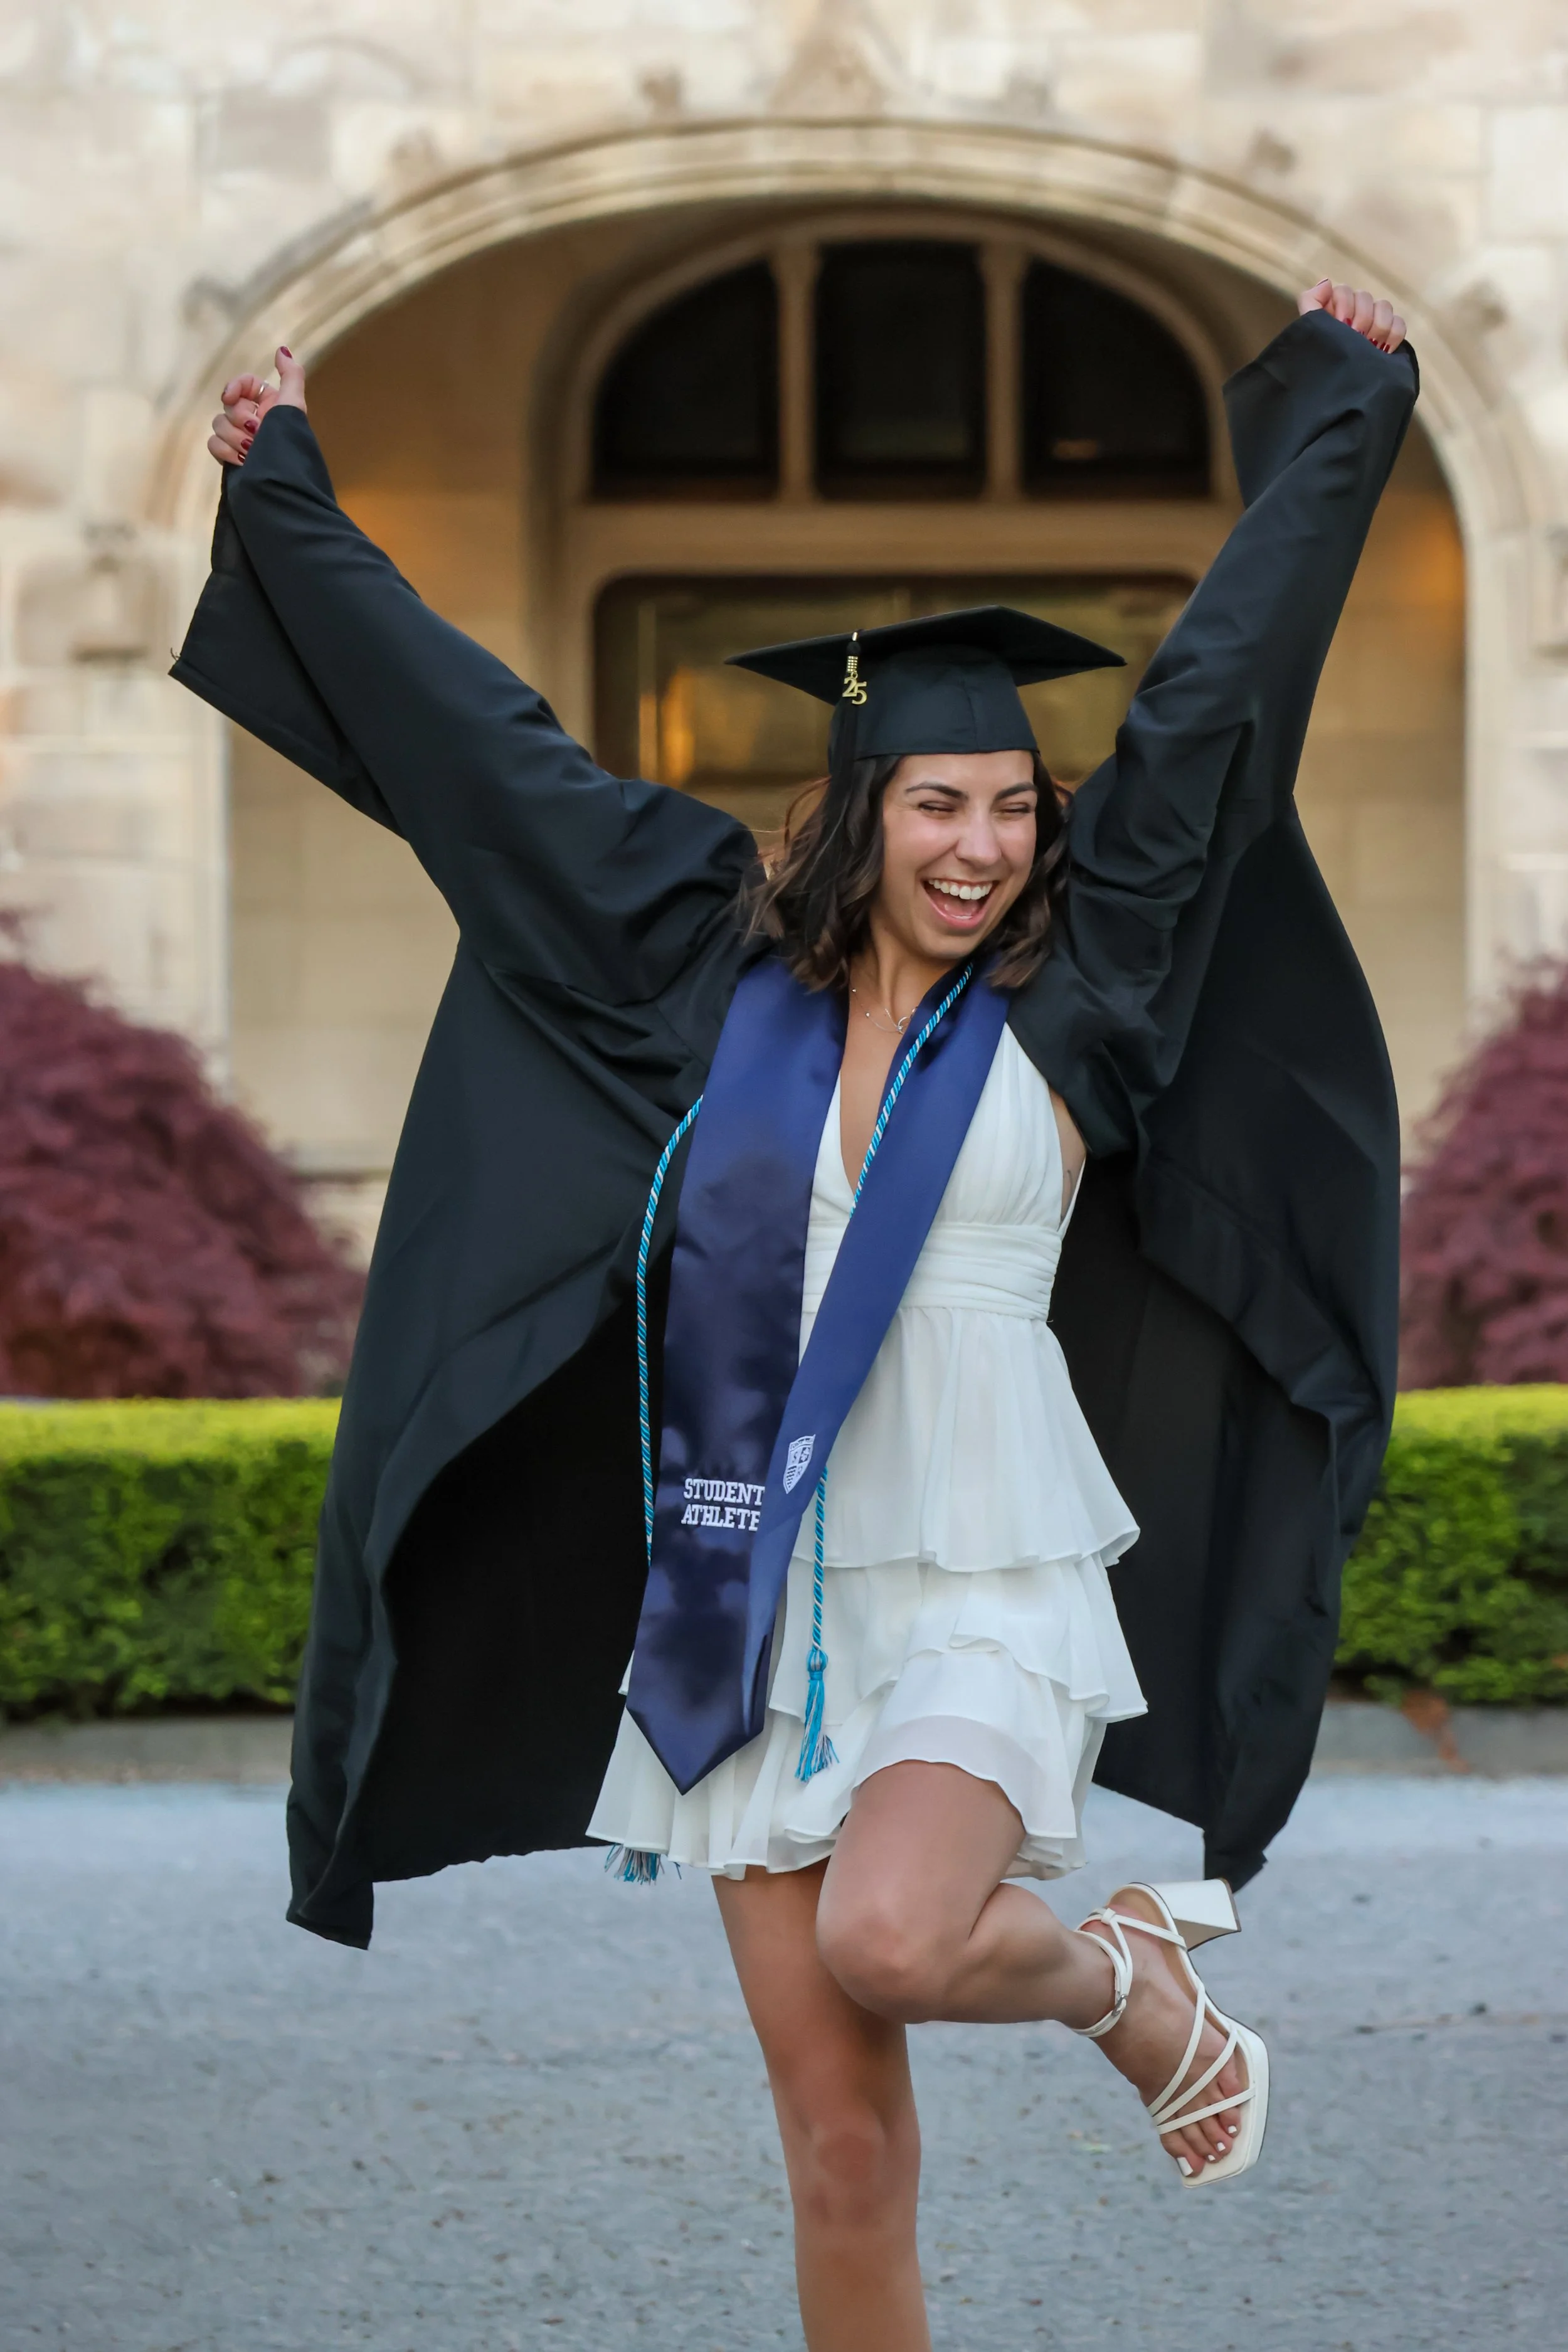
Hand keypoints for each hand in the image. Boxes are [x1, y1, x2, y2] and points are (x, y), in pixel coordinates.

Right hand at [206, 345, 307, 466]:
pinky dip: (225, 451)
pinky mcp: (230, 456)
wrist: (281, 483)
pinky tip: (242, 461)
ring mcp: (240, 438)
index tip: (231, 397)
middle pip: (229, 405)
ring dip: (234, 438)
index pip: (243, 383)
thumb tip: (281, 350)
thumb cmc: (289, 443)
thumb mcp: (294, 406)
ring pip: (218, 424)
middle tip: (257, 433)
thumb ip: (291, 376)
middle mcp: (254, 419)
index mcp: (270, 405)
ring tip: (252, 453)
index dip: (235, 387)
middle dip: (240, 419)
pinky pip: (213, 443)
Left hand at [1298, 279, 1405, 353]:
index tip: (1340, 325)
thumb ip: (1310, 303)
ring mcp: (1374, 324)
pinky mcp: (1391, 336)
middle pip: (1365, 297)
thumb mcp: (1311, 334)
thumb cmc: (1325, 362)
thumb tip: (1327, 282)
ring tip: (1369, 347)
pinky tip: (1383, 350)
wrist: (1344, 394)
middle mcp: (1353, 315)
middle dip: (1360, 319)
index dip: (1344, 306)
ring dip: (1376, 327)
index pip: (1344, 291)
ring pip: (1384, 306)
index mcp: (1332, 313)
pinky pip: (1399, 323)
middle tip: (1355, 338)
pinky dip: (1393, 335)